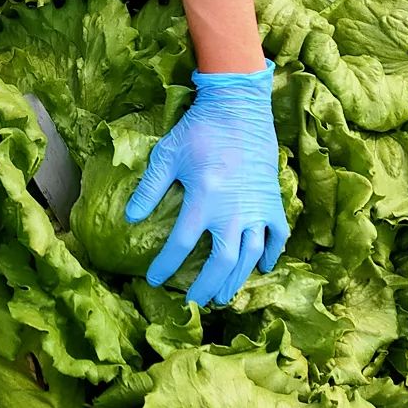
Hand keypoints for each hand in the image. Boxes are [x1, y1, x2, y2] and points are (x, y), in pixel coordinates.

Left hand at [125, 61, 287, 305]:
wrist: (239, 107)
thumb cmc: (199, 129)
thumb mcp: (167, 155)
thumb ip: (149, 188)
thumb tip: (130, 218)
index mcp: (204, 199)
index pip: (180, 244)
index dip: (165, 266)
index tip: (154, 279)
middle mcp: (232, 210)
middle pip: (221, 261)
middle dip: (207, 286)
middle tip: (195, 301)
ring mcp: (256, 207)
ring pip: (249, 255)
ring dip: (236, 278)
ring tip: (223, 294)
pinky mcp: (272, 200)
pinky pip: (276, 235)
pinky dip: (270, 254)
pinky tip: (261, 266)